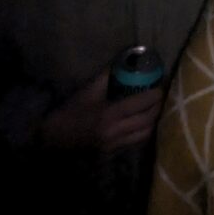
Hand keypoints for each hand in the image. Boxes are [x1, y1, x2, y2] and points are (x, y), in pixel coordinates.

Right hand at [40, 69, 164, 153]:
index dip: (155, 94)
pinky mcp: (113, 153)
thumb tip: (126, 61)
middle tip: (161, 96)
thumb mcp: (88, 91)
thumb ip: (108, 76)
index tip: (160, 86)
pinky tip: (144, 123)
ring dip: (153, 121)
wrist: (52, 140)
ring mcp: (115, 145)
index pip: (141, 103)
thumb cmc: (70, 112)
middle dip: (158, 107)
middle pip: (148, 120)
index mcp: (109, 114)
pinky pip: (136, 142)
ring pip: (145, 134)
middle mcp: (115, 131)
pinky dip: (144, 132)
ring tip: (155, 109)